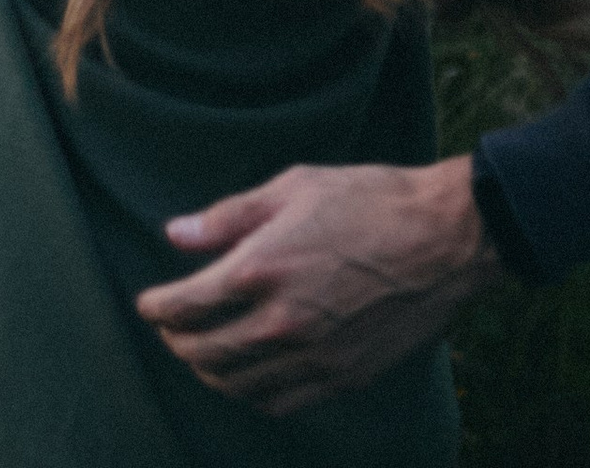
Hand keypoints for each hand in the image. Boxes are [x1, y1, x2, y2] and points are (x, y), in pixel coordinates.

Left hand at [135, 157, 494, 413]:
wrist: (442, 239)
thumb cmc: (368, 198)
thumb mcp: (293, 186)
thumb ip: (228, 217)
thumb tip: (174, 234)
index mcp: (261, 267)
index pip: (185, 306)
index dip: (157, 308)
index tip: (148, 304)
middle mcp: (279, 321)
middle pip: (204, 352)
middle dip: (176, 342)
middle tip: (170, 329)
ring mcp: (312, 356)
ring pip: (237, 385)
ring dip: (209, 372)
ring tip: (202, 354)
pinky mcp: (341, 377)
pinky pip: (279, 403)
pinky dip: (251, 395)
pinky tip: (247, 378)